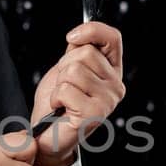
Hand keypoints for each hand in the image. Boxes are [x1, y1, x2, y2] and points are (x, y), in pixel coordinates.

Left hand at [30, 21, 125, 165]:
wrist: (48, 134)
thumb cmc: (57, 103)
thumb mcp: (67, 69)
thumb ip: (78, 51)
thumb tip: (79, 33)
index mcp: (113, 71)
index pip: (112, 38)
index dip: (91, 30)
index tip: (71, 37)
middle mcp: (116, 86)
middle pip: (86, 54)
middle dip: (65, 66)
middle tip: (63, 86)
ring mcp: (108, 101)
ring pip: (74, 71)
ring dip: (59, 84)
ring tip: (62, 98)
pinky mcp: (94, 114)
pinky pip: (66, 89)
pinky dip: (56, 97)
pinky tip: (60, 108)